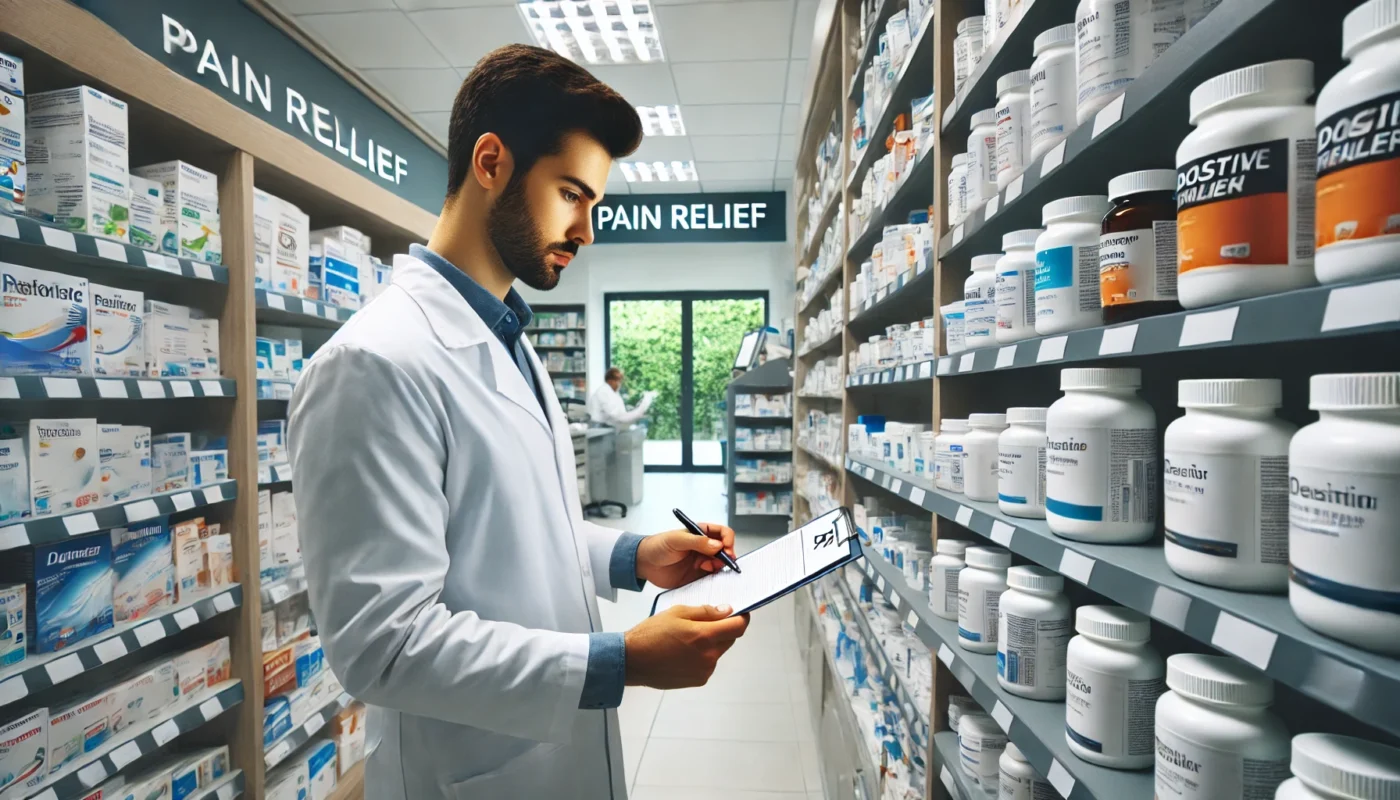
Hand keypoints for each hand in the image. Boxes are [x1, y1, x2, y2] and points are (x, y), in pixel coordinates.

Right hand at [624, 604, 749, 688]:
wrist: (632, 661)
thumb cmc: (650, 635)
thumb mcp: (677, 612)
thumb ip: (705, 612)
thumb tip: (726, 611)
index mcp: (704, 636)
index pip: (738, 628)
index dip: (742, 618)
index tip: (741, 613)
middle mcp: (708, 656)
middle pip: (729, 639)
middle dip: (723, 629)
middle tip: (705, 623)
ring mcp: (704, 671)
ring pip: (718, 652)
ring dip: (711, 643)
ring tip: (687, 639)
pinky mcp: (697, 680)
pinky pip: (708, 664)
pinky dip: (702, 656)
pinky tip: (683, 652)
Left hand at [636, 523, 737, 588]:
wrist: (644, 564)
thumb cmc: (658, 546)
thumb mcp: (676, 540)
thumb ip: (697, 541)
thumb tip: (718, 545)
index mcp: (701, 533)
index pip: (722, 533)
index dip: (728, 540)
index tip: (726, 549)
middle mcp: (705, 547)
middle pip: (725, 550)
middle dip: (727, 556)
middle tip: (723, 563)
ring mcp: (702, 562)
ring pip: (721, 565)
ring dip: (719, 567)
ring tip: (706, 568)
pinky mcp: (698, 576)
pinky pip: (712, 578)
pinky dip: (714, 578)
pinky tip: (705, 576)